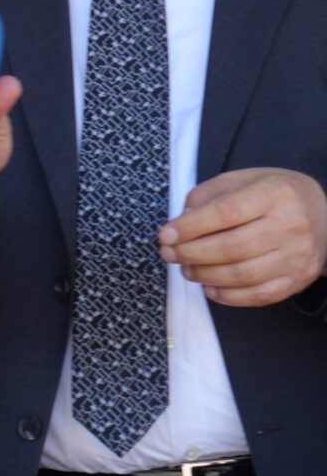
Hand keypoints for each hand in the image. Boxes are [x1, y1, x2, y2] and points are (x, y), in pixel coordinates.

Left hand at [162, 168, 326, 307]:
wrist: (323, 214)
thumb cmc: (272, 195)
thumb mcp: (241, 180)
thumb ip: (208, 195)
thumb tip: (180, 222)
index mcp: (274, 194)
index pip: (226, 212)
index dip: (190, 227)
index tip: (165, 235)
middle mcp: (290, 225)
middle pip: (232, 247)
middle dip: (191, 253)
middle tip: (169, 254)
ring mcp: (297, 255)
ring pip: (242, 275)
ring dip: (204, 275)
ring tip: (186, 269)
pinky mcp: (297, 279)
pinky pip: (258, 295)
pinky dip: (227, 295)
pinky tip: (209, 286)